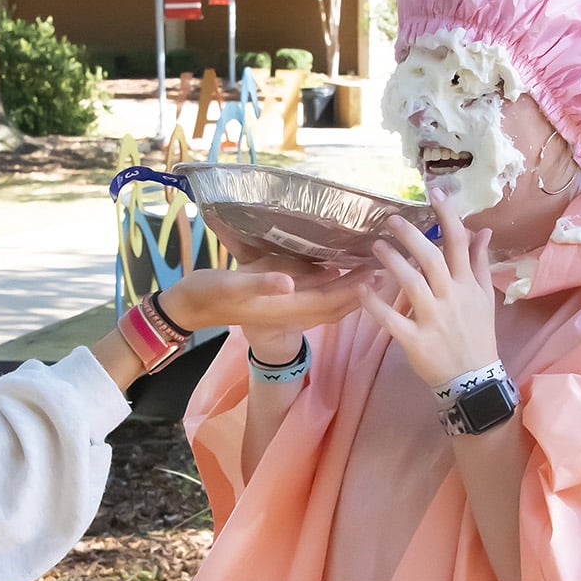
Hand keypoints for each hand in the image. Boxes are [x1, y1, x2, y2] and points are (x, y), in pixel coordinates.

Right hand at [159, 260, 372, 356]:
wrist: (192, 305)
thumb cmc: (211, 292)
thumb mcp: (232, 284)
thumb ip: (262, 283)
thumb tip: (289, 283)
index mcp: (284, 307)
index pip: (330, 301)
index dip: (355, 289)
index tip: (378, 272)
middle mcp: (290, 310)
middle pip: (337, 305)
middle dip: (363, 291)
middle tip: (388, 270)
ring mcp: (286, 307)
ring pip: (329, 303)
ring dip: (352, 291)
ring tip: (373, 271)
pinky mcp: (280, 300)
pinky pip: (315, 297)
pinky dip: (333, 287)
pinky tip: (339, 270)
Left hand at [358, 201, 499, 388]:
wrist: (474, 378)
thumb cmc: (478, 335)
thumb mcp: (485, 297)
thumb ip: (480, 263)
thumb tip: (483, 230)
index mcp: (467, 284)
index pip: (459, 242)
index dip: (447, 215)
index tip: (434, 192)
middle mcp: (451, 297)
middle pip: (431, 259)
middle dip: (411, 235)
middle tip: (391, 219)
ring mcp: (433, 319)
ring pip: (411, 284)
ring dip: (392, 262)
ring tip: (375, 247)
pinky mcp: (415, 340)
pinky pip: (391, 319)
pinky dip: (375, 304)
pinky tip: (361, 288)